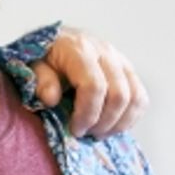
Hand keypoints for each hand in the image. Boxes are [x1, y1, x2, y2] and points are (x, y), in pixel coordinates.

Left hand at [32, 26, 148, 137]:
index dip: (87, 114)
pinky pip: (141, 98)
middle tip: (86, 133)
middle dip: (103, 122)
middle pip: (119, 95)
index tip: (75, 129)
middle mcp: (105, 51)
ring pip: (135, 98)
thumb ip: (40, 80)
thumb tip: (51, 98)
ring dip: (119, 123)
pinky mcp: (128, 69)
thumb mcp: (33, 65)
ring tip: (99, 132)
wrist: (55, 40)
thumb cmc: (43, 57)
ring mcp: (120, 59)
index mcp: (79, 49)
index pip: (94, 87)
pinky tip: (112, 125)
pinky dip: (130, 117)